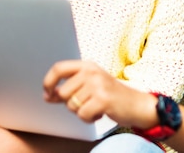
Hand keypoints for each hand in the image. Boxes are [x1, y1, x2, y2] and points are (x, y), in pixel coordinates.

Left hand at [43, 60, 157, 128]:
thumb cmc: (110, 95)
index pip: (59, 68)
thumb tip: (48, 95)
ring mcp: (98, 84)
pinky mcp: (103, 99)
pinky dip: (89, 119)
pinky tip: (100, 112)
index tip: (47, 94)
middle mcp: (91, 71)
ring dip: (81, 112)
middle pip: (62, 92)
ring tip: (95, 107)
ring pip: (72, 105)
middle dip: (70, 103)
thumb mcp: (89, 85)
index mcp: (87, 65)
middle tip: (85, 103)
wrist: (136, 104)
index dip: (48, 82)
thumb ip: (70, 88)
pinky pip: (82, 114)